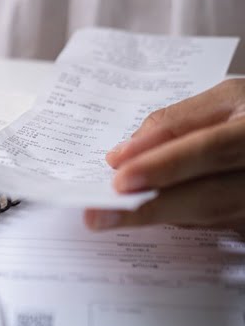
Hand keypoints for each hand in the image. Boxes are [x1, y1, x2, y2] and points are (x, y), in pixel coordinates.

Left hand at [85, 79, 244, 231]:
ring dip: (154, 216)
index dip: (166, 166)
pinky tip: (143, 213)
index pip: (211, 150)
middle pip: (207, 198)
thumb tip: (123, 154)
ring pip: (205, 217)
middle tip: (97, 216)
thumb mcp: (228, 99)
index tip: (120, 179)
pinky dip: (174, 217)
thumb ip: (176, 121)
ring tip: (106, 216)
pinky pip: (210, 226)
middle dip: (148, 208)